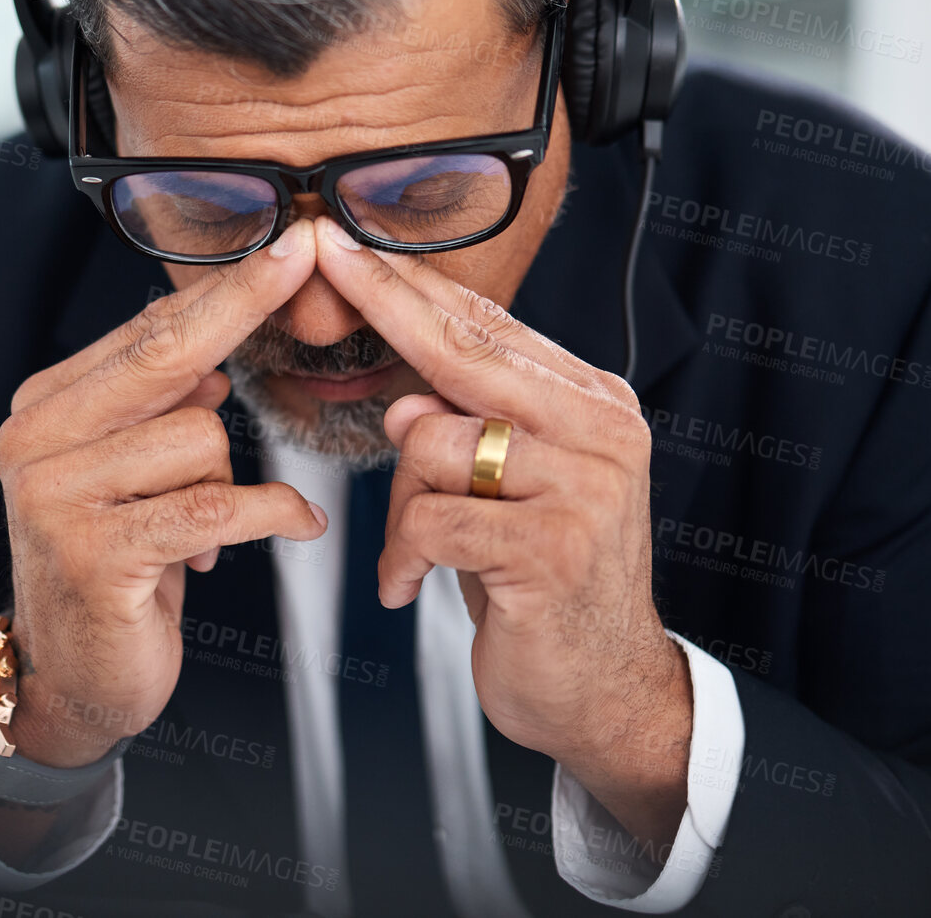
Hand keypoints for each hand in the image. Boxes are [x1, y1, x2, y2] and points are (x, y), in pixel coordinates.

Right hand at [0, 217, 328, 767]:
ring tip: (198, 530)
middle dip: (242, 306)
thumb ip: (153, 410)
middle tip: (302, 257)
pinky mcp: (94, 553)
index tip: (282, 243)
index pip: (144, 335)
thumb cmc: (117, 565)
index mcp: (42, 408)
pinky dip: (270, 514)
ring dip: (228, 484)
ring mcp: (54, 496)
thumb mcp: (128, 474)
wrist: (71, 677)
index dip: (221, 291)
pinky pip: (215, 507)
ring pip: (200, 439)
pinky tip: (296, 525)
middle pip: (165, 358)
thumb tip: (207, 354)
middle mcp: (34, 440)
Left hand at [311, 216, 692, 853]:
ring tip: (421, 550)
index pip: (488, 328)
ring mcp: (582, 488)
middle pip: (462, 352)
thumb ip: (474, 429)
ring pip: (431, 441)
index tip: (351, 243)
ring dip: (401, 504)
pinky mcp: (549, 549)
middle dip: (382, 303)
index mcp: (595, 404)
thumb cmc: (546, 580)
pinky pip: (429, 519)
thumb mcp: (518, 488)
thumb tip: (405, 397)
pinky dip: (403, 555)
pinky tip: (414, 584)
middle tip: (326, 258)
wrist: (604, 688)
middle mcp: (600, 432)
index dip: (412, 284)